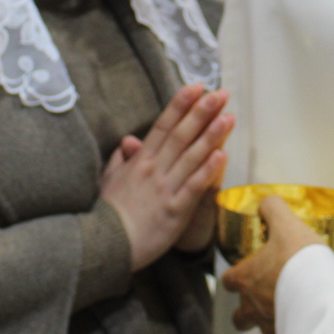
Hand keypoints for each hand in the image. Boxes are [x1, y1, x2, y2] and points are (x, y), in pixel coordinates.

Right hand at [100, 85, 234, 270]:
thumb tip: (127, 141)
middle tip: (220, 94)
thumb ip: (119, 159)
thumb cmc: (106, 214)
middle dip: (201, 112)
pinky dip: (208, 170)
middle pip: (181, 135)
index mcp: (139, 161)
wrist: (105, 245)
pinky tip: (222, 155)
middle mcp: (154, 170)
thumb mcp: (108, 180)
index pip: (163, 126)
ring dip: (211, 135)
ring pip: (191, 156)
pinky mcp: (175, 210)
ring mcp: (165, 189)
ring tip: (229, 117)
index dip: (180, 105)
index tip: (197, 87)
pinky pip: (194, 186)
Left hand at [220, 195, 322, 333]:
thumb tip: (266, 202)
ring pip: (261, 328)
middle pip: (239, 317)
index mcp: (246, 279)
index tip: (244, 271)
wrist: (322, 293)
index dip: (234, 276)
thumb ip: (273, 209)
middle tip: (262, 298)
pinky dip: (289, 329)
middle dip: (245, 311)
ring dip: (268, 320)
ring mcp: (270, 326)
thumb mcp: (286, 225)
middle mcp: (252, 306)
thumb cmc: (299, 259)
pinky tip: (302, 319)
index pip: (228, 281)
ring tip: (286, 309)